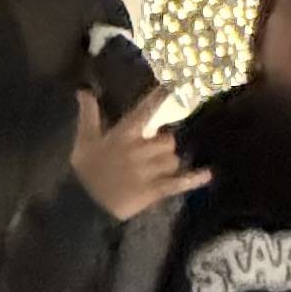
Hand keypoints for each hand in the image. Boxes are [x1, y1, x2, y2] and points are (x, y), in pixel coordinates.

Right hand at [69, 89, 211, 223]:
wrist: (85, 205)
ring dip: (168, 163)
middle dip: (163, 145)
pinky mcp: (153, 190)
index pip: (145, 111)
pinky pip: (178, 182)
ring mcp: (147, 171)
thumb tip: (84, 91)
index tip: (175, 86)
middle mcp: (138, 150)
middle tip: (153, 152)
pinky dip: (193, 179)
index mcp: (123, 135)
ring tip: (156, 170)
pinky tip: (207, 174)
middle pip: (168, 140)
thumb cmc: (86, 172)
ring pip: (172, 159)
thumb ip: (88, 115)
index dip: (160, 98)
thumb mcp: (83, 142)